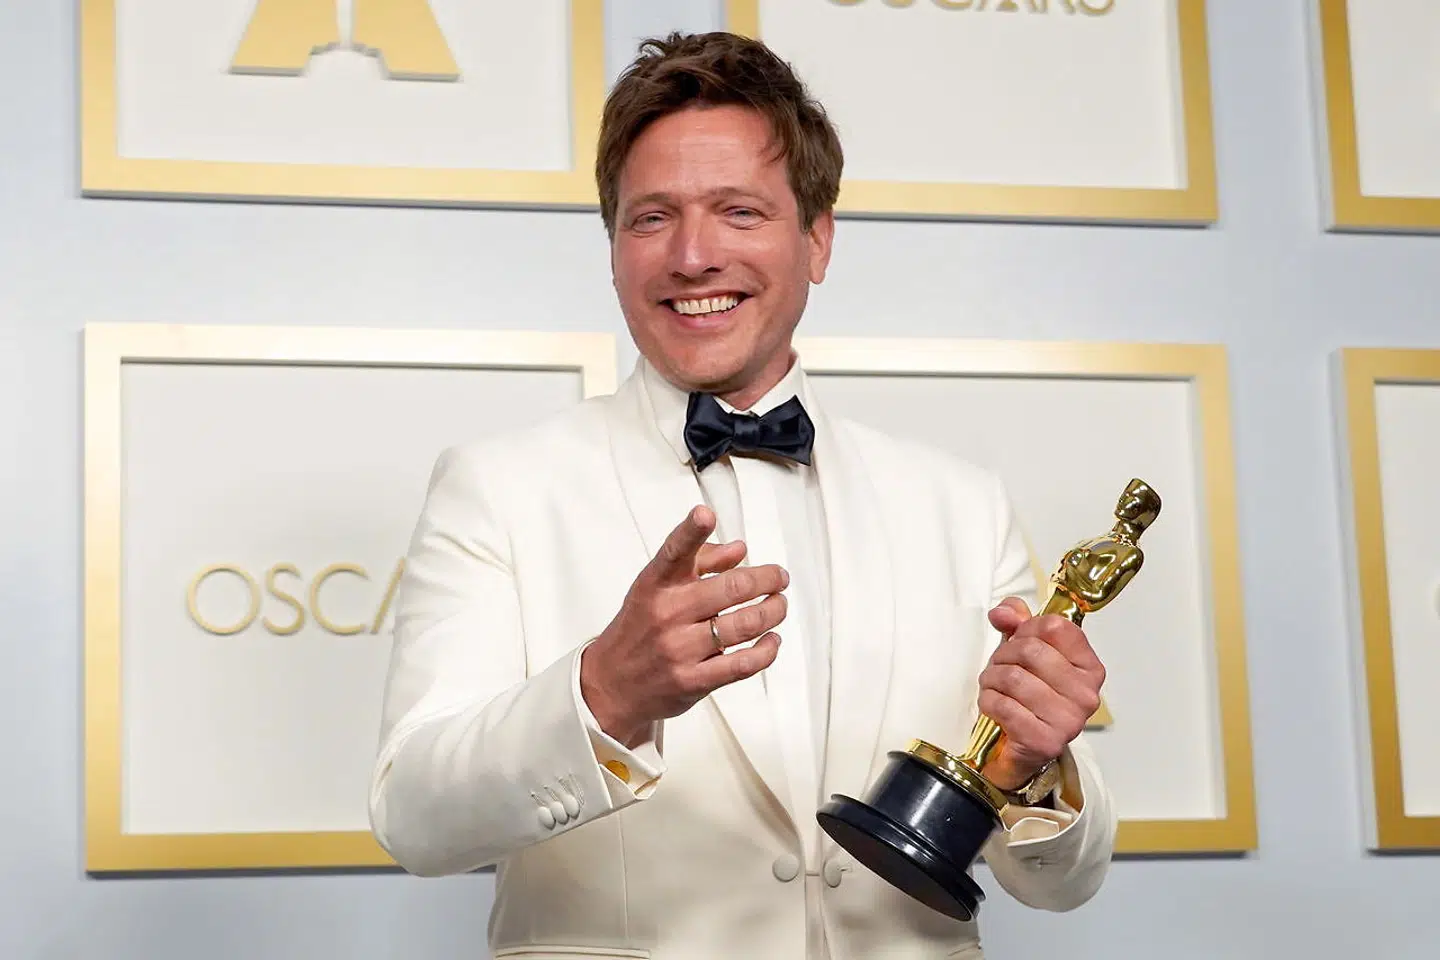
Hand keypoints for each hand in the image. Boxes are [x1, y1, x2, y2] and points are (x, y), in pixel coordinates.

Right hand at [580, 505, 786, 746]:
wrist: (612, 684)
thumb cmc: (640, 628)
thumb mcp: (656, 588)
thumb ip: (698, 561)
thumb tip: (739, 549)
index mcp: (656, 584)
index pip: (674, 551)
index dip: (690, 531)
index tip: (704, 514)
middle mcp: (667, 613)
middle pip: (732, 588)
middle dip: (768, 579)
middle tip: (779, 578)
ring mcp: (679, 649)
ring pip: (745, 624)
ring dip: (773, 611)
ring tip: (778, 605)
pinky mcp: (692, 681)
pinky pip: (742, 664)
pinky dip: (766, 650)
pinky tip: (771, 641)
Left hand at [977, 597, 1104, 790]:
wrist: (1021, 749)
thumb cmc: (1026, 698)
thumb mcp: (1024, 652)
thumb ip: (1016, 623)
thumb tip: (1004, 612)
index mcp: (1090, 667)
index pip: (1055, 626)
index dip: (1027, 629)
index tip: (1020, 641)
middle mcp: (1086, 694)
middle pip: (1030, 649)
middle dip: (1003, 655)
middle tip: (999, 667)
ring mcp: (1069, 721)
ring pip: (1013, 677)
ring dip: (991, 679)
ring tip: (994, 687)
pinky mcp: (1045, 742)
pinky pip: (1004, 706)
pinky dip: (989, 701)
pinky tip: (993, 706)